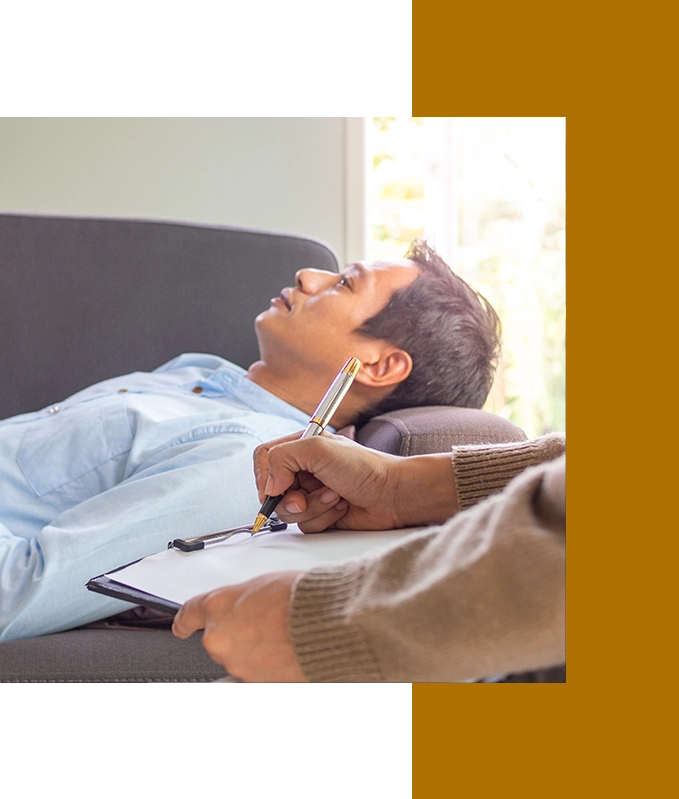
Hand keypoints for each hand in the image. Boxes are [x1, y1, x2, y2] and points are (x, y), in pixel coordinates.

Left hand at [172, 572, 306, 682]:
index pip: (188, 615)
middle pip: (217, 639)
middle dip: (236, 633)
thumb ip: (243, 600)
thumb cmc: (300, 596)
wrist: (325, 622)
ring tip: (281, 635)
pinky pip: (255, 672)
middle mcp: (219, 638)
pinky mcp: (255, 682)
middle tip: (262, 623)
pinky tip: (285, 650)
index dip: (184, 621)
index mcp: (217, 606)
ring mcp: (236, 664)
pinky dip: (267, 664)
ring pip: (238, 657)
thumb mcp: (263, 585)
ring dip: (253, 649)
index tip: (181, 625)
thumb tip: (245, 609)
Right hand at [253, 433, 458, 532]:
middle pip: (273, 490)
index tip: (276, 488)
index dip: (265, 477)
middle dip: (292, 498)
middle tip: (307, 497)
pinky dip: (323, 518)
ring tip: (335, 496)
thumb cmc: (365, 467)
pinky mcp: (322, 514)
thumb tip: (269, 485)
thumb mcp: (318, 448)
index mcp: (301, 447)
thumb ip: (282, 458)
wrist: (393, 495)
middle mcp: (304, 470)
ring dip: (313, 507)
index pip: (265, 458)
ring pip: (288, 512)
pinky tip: (342, 507)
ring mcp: (312, 493)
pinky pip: (305, 526)